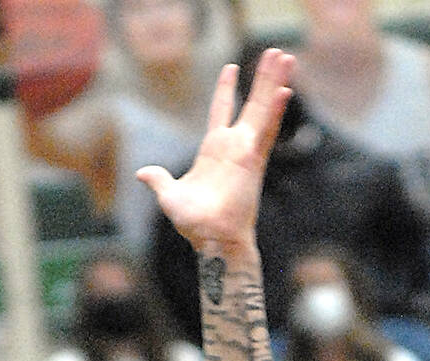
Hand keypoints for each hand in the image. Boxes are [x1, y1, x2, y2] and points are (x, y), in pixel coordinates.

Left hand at [137, 47, 294, 257]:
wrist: (210, 239)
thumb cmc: (193, 224)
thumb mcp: (169, 196)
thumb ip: (160, 180)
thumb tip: (142, 173)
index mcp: (213, 150)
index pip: (220, 111)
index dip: (225, 90)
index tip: (231, 68)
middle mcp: (233, 146)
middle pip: (250, 103)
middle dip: (262, 77)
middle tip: (275, 51)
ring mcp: (245, 151)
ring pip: (263, 110)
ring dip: (274, 83)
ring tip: (287, 57)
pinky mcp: (254, 161)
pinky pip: (267, 131)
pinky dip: (275, 112)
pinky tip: (284, 91)